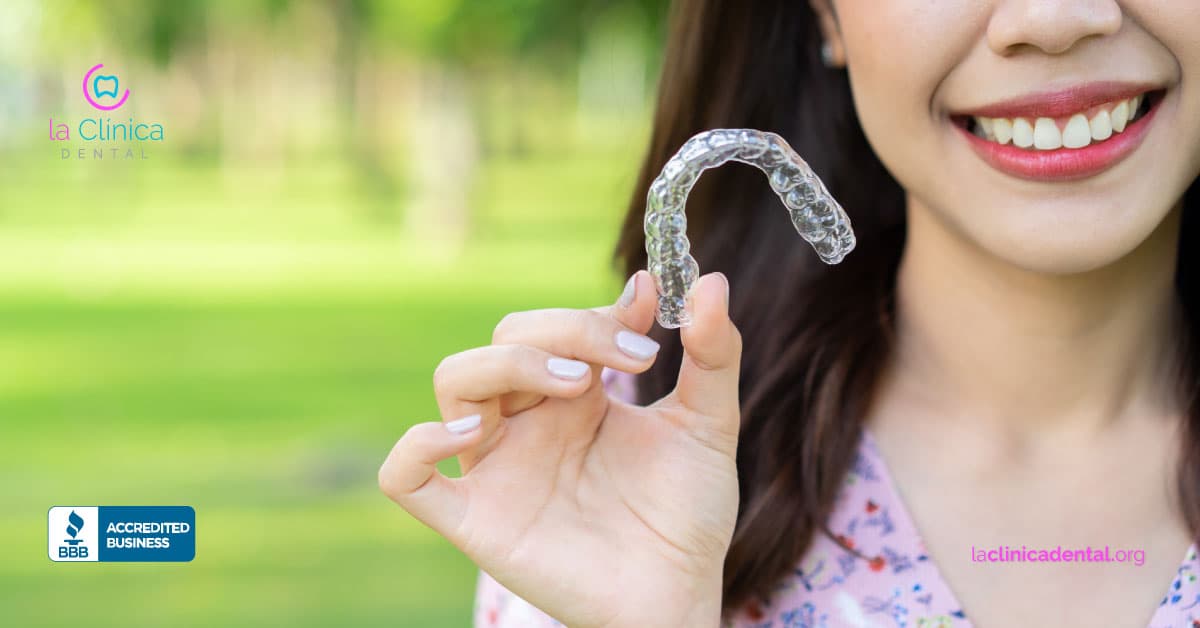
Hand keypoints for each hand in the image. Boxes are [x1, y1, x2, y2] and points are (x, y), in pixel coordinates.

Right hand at [378, 270, 741, 626]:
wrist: (681, 596)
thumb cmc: (687, 515)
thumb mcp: (708, 426)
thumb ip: (712, 354)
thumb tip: (710, 281)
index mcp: (575, 395)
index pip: (554, 325)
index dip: (595, 313)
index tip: (649, 317)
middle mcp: (529, 421)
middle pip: (504, 339)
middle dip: (564, 333)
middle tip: (628, 365)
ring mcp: (498, 467)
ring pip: (454, 381)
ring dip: (507, 365)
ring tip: (575, 387)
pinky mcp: (476, 520)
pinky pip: (407, 479)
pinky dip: (416, 446)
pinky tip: (470, 432)